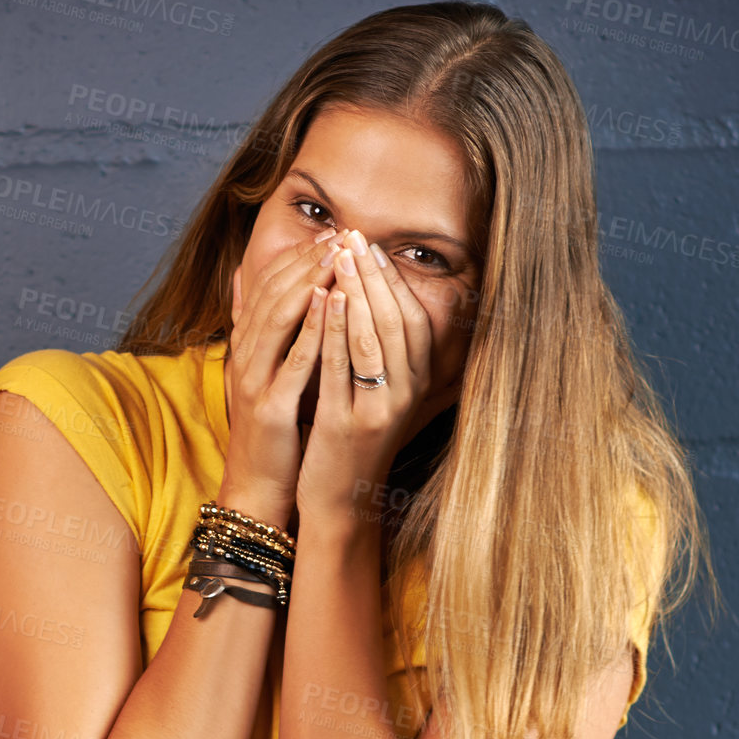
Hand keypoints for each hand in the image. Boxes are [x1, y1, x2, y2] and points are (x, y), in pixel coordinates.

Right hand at [222, 227, 345, 518]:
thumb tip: (239, 276)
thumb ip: (253, 326)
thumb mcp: (259, 370)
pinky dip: (311, 329)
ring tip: (337, 256)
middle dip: (307, 260)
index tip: (331, 233)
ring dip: (309, 282)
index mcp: (246, 346)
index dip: (298, 256)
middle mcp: (245, 356)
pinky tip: (331, 304)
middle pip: (273, 293)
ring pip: (279, 318)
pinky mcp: (270, 407)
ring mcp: (255, 381)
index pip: (269, 286)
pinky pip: (292, 361)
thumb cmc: (270, 430)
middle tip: (340, 233)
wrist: (258, 485)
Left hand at [296, 229, 432, 520]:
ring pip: (372, 339)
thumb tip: (382, 303)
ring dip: (356, 292)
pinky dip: (334, 330)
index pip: (415, 319)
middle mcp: (405, 396)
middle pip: (396, 321)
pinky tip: (323, 299)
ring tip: (339, 256)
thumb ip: (385, 355)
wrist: (340, 502)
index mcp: (416, 386)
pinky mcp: (347, 425)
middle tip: (355, 236)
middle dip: (375, 275)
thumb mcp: (378, 397)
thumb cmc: (353, 443)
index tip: (372, 246)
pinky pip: (341, 369)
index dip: (395, 280)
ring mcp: (378, 411)